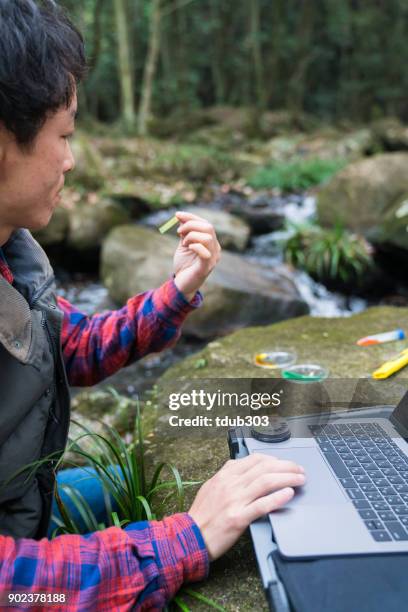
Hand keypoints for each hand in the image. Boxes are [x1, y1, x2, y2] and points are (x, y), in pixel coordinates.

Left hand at [173, 211, 220, 301]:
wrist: (181, 285)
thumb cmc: (184, 265)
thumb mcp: (183, 245)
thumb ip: (185, 232)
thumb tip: (181, 217)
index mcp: (211, 243)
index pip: (206, 224)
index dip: (192, 217)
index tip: (177, 214)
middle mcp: (215, 250)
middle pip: (208, 228)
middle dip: (191, 225)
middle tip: (178, 231)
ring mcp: (213, 259)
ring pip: (207, 237)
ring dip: (192, 236)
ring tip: (183, 243)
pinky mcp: (206, 268)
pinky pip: (205, 253)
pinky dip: (195, 246)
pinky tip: (188, 247)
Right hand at [189, 453, 304, 560]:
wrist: (189, 537)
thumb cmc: (201, 515)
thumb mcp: (211, 487)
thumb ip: (227, 476)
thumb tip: (242, 467)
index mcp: (224, 475)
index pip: (254, 460)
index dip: (274, 459)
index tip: (284, 463)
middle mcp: (230, 484)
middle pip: (264, 468)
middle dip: (286, 466)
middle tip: (299, 469)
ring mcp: (234, 501)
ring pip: (265, 482)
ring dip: (287, 478)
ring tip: (299, 479)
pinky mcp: (238, 518)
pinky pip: (261, 505)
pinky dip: (277, 498)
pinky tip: (288, 494)